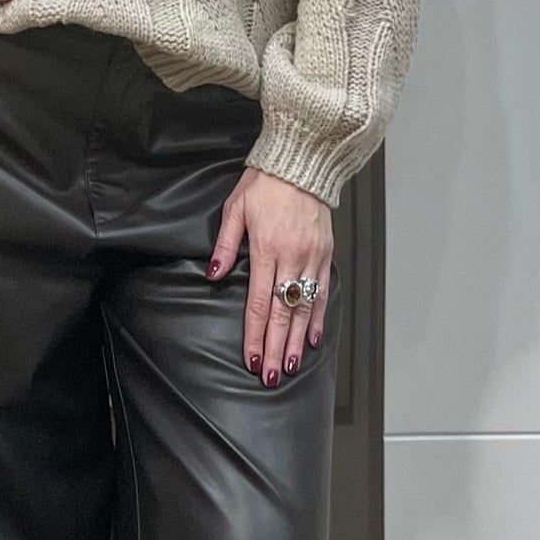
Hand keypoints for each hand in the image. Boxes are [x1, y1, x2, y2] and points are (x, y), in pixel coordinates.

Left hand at [207, 167, 332, 385]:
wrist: (303, 162)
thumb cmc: (265, 183)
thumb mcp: (235, 207)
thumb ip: (225, 244)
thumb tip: (213, 274)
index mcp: (266, 248)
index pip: (259, 302)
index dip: (256, 334)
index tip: (252, 359)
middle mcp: (292, 257)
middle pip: (283, 313)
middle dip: (277, 348)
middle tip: (272, 377)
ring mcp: (312, 256)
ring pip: (305, 307)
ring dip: (298, 340)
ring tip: (292, 366)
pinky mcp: (325, 252)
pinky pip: (323, 291)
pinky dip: (319, 316)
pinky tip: (314, 337)